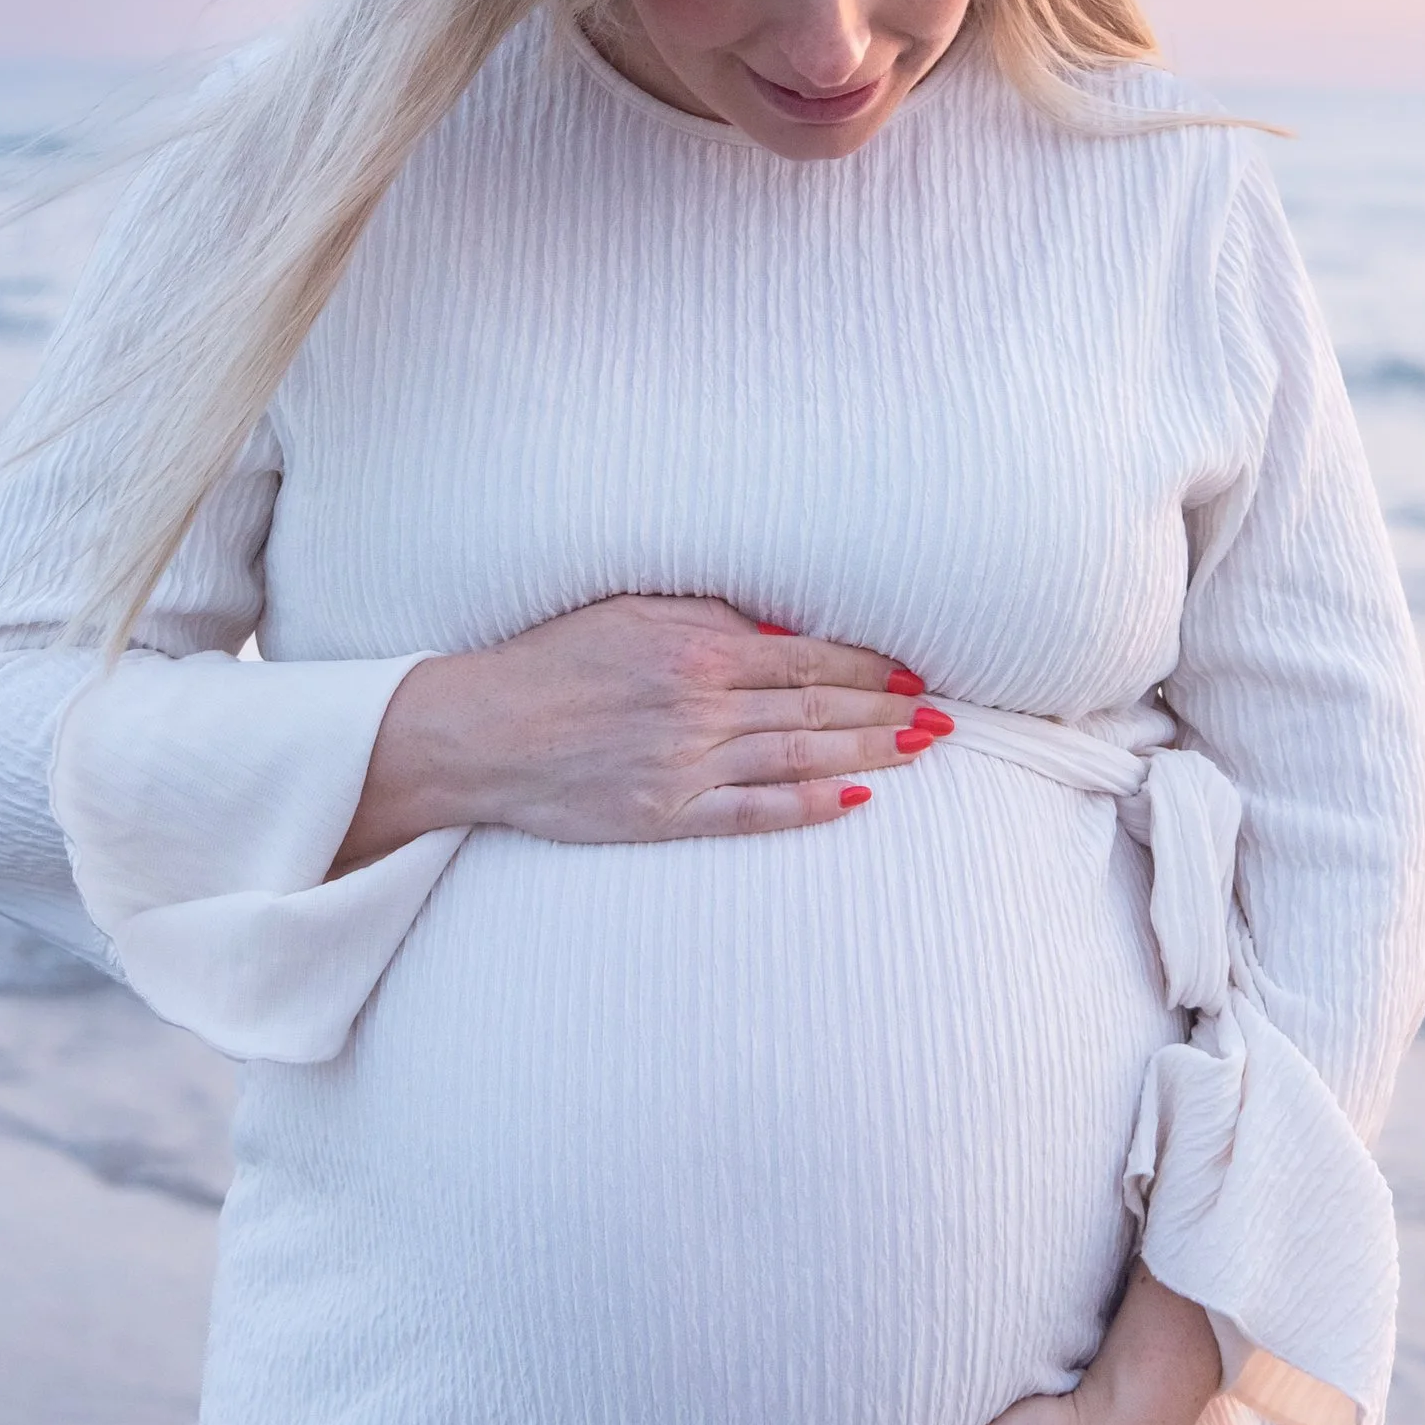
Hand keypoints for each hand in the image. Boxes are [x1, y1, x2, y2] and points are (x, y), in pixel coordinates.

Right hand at [330, 594, 947, 869]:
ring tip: (921, 751)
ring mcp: (686, 766)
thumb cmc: (549, 661)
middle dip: (889, 710)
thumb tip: (784, 628)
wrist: (478, 733)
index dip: (871, 664)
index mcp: (696, 649)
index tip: (914, 670)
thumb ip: (709, 614)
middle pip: (818, 707)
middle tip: (945, 716)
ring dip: (869, 753)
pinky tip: (854, 799)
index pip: (808, 656)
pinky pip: (754, 814)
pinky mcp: (665, 815)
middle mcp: (701, 707)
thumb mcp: (628, 609)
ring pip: (800, 757)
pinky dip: (809, 805)